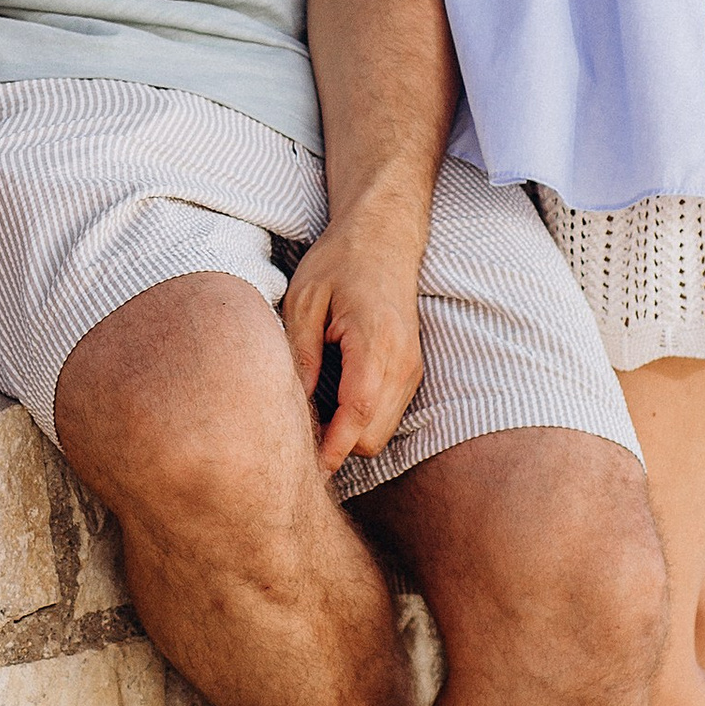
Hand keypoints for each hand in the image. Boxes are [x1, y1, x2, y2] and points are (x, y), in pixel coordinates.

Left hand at [281, 205, 425, 474]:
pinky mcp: (411, 370)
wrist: (385, 236)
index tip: (299, 469)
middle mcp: (402, 365)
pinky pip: (387, 414)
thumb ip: (301, 355)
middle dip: (336, 446)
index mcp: (375, 346)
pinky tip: (333, 396)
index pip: (355, 419)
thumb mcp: (305, 301)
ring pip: (381, 432)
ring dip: (349, 434)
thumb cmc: (340, 262)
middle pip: (370, 439)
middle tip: (296, 431)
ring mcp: (411, 369)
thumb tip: (293, 407)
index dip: (328, 451)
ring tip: (312, 410)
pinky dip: (361, 418)